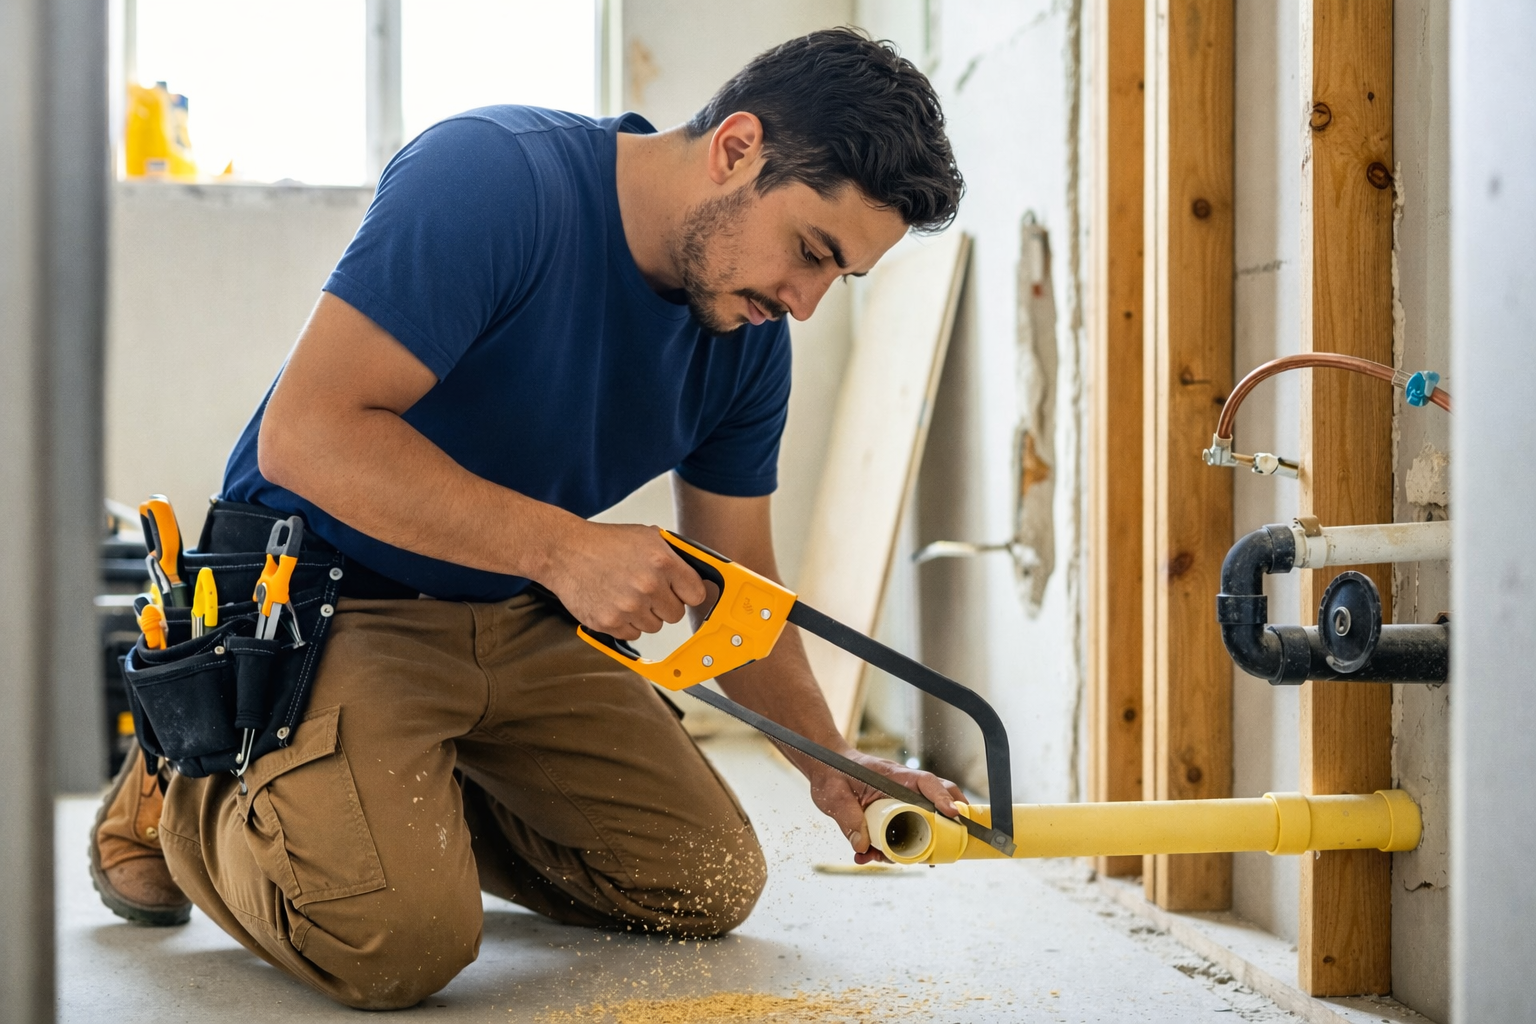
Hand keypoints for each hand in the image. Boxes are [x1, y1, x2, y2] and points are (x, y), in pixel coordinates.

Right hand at [541, 521, 706, 639]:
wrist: (564, 552)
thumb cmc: (604, 543)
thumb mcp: (646, 536)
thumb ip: (673, 555)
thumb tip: (695, 572)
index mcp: (663, 562)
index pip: (696, 594)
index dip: (687, 593)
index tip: (681, 592)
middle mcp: (648, 586)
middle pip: (675, 614)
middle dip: (664, 605)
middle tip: (648, 592)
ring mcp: (628, 607)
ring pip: (654, 626)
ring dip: (644, 615)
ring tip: (627, 595)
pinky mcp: (610, 622)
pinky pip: (632, 635)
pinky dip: (625, 624)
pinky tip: (615, 604)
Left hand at [804, 752, 964, 863]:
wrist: (826, 769)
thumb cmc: (833, 772)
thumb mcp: (836, 796)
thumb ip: (848, 819)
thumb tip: (863, 847)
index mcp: (894, 776)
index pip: (926, 783)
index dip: (943, 797)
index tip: (954, 814)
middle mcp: (902, 789)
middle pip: (936, 804)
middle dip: (943, 828)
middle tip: (940, 851)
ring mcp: (899, 803)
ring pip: (917, 826)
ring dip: (906, 847)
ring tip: (882, 857)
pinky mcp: (890, 816)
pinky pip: (898, 835)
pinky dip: (887, 849)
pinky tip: (866, 855)